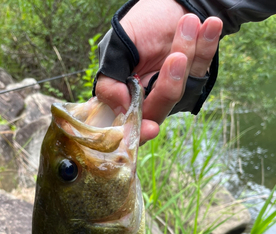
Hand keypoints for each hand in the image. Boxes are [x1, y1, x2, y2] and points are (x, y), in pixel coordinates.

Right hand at [94, 0, 222, 142]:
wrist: (170, 0)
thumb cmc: (140, 23)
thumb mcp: (116, 47)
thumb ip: (110, 80)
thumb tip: (120, 107)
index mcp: (124, 96)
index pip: (128, 125)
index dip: (137, 132)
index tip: (150, 129)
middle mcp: (148, 98)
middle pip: (159, 109)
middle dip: (169, 85)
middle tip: (177, 56)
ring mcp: (172, 90)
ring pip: (182, 89)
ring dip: (188, 53)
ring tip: (189, 21)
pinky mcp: (194, 77)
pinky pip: (202, 71)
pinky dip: (207, 47)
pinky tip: (210, 25)